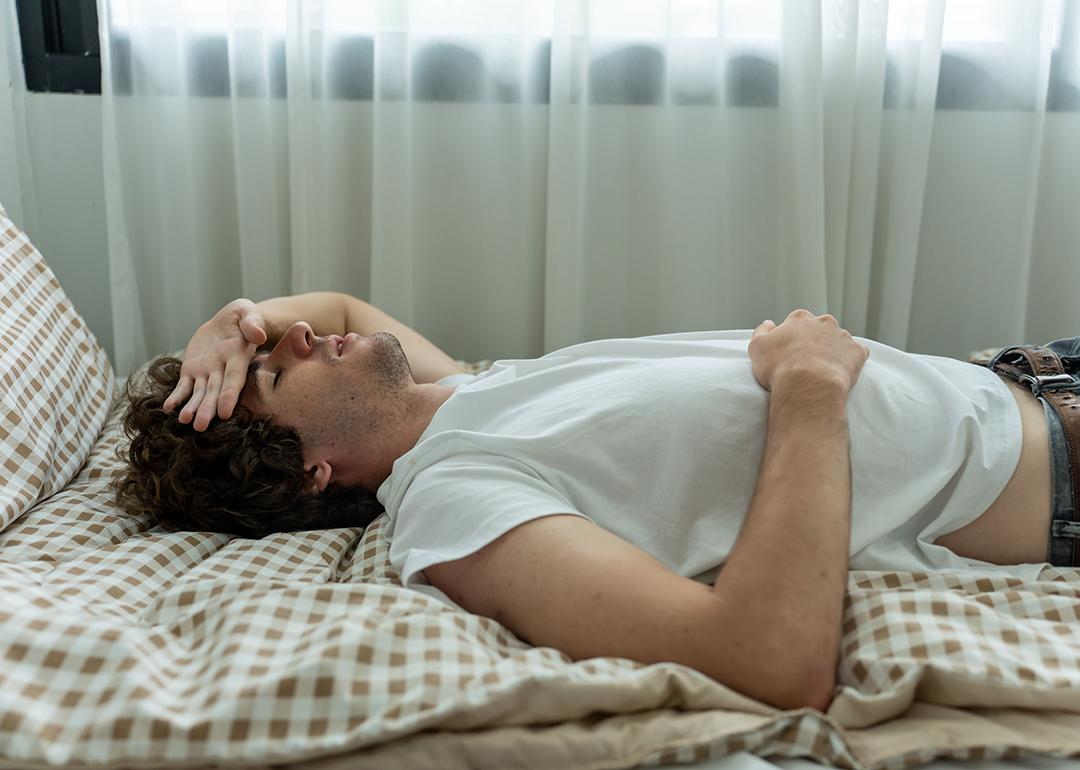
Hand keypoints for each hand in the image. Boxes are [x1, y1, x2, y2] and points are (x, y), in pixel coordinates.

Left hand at [163, 298, 267, 430]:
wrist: (229, 322)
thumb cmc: (243, 317)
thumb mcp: (248, 313)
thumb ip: (252, 323)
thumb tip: (257, 334)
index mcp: (238, 357)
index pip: (234, 379)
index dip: (229, 395)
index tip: (225, 412)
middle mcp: (222, 369)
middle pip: (215, 391)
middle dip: (208, 408)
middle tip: (201, 426)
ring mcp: (207, 371)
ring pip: (199, 393)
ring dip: (193, 407)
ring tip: (184, 420)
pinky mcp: (192, 369)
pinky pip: (184, 386)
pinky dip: (177, 396)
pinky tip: (168, 407)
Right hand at [748, 309, 868, 392]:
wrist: (808, 386)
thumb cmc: (780, 367)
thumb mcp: (756, 347)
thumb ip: (761, 331)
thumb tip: (768, 323)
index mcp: (800, 318)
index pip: (797, 322)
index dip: (793, 338)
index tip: (789, 353)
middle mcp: (824, 322)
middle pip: (820, 328)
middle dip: (815, 341)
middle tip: (806, 362)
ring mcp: (843, 336)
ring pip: (838, 341)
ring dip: (833, 351)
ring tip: (823, 371)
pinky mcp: (858, 352)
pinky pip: (856, 354)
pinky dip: (850, 362)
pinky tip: (840, 373)